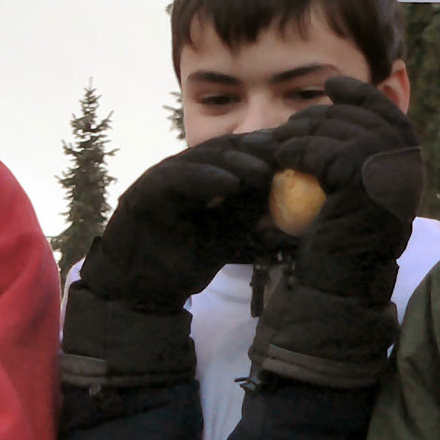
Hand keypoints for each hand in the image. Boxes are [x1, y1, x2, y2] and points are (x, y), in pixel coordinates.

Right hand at [77, 135, 275, 309]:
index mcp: (205, 178)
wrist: (140, 290)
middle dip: (258, 150)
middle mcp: (184, 171)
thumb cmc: (183, 263)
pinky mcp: (145, 191)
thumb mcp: (229, 237)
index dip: (269, 151)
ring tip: (263, 172)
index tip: (299, 156)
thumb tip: (292, 206)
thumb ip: (252, 218)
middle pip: (225, 148)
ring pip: (203, 158)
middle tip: (287, 157)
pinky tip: (229, 184)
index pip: (240, 154)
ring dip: (236, 162)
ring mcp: (164, 177)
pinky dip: (204, 178)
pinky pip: (176, 178)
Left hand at [269, 76, 422, 301]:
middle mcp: (403, 159)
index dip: (359, 94)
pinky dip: (295, 151)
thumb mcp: (359, 188)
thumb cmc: (344, 239)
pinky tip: (281, 159)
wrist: (342, 280)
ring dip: (298, 134)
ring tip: (278, 146)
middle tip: (287, 129)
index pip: (386, 111)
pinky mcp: (356, 175)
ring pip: (332, 130)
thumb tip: (340, 102)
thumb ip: (360, 152)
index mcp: (409, 161)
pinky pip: (318, 149)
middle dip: (317, 116)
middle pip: (354, 117)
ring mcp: (383, 165)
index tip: (332, 85)